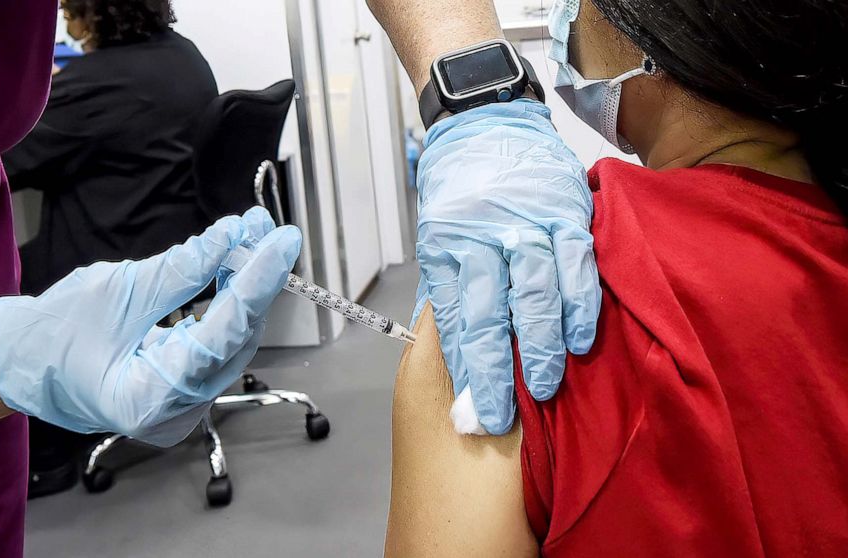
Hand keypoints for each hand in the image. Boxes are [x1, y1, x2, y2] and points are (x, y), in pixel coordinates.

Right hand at [0, 207, 300, 446]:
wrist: (22, 365)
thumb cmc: (53, 335)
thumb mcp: (117, 291)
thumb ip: (181, 270)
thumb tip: (231, 238)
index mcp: (150, 397)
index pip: (223, 334)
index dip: (256, 284)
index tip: (281, 243)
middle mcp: (175, 412)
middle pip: (236, 339)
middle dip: (255, 280)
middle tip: (268, 230)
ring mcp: (181, 407)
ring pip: (232, 341)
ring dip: (244, 289)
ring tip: (253, 238)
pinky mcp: (184, 391)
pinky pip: (217, 344)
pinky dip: (226, 305)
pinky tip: (233, 268)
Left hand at [414, 100, 599, 434]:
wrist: (484, 118)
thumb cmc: (459, 186)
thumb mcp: (439, 233)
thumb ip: (452, 286)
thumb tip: (458, 350)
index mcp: (447, 247)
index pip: (453, 320)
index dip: (462, 370)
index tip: (467, 410)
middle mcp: (484, 237)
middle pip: (488, 315)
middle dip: (494, 373)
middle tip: (498, 418)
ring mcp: (526, 224)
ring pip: (534, 294)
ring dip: (539, 346)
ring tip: (543, 388)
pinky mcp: (565, 212)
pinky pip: (576, 265)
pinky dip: (579, 304)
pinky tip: (580, 338)